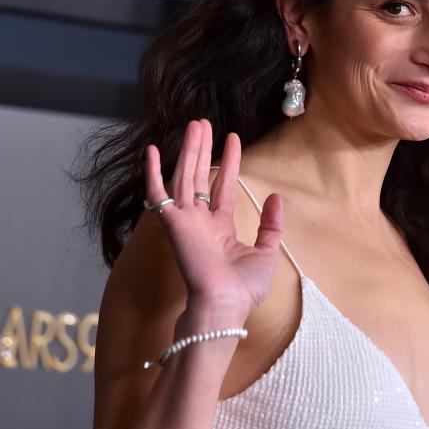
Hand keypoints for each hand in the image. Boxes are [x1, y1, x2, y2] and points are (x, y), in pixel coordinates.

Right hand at [144, 119, 282, 319]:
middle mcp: (200, 222)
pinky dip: (153, 172)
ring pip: (183, 176)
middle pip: (199, 176)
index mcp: (220, 228)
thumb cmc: (244, 288)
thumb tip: (277, 197)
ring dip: (187, 150)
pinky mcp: (172, 224)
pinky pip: (158, 194)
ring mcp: (184, 221)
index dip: (228, 162)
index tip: (233, 138)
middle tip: (203, 123)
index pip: (222, 186)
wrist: (225, 305)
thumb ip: (271, 224)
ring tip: (194, 124)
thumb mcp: (267, 252)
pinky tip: (151, 150)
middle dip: (202, 149)